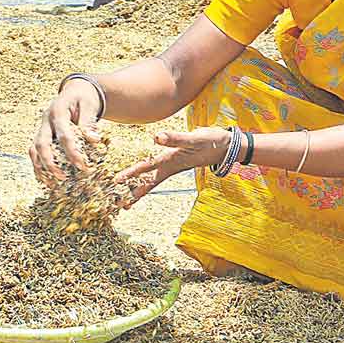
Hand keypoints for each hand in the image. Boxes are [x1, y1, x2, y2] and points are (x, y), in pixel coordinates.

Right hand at [29, 79, 101, 186]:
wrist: (76, 90)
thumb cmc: (85, 99)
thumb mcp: (90, 106)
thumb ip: (89, 123)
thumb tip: (94, 140)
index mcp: (58, 111)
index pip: (63, 135)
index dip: (72, 152)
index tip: (82, 166)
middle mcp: (45, 120)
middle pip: (41, 143)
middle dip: (50, 163)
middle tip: (63, 177)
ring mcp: (41, 127)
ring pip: (34, 149)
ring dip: (41, 167)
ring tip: (52, 183)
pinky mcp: (41, 134)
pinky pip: (34, 152)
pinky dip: (38, 165)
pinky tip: (46, 179)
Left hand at [115, 127, 230, 205]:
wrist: (227, 146)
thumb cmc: (211, 142)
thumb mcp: (193, 139)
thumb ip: (175, 139)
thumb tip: (156, 137)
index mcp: (171, 161)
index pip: (147, 169)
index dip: (131, 174)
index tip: (116, 182)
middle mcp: (170, 166)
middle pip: (148, 182)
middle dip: (133, 193)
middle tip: (117, 204)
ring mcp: (174, 165)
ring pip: (153, 180)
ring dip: (140, 188)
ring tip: (127, 199)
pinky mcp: (177, 161)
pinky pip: (158, 172)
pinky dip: (148, 176)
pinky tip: (143, 178)